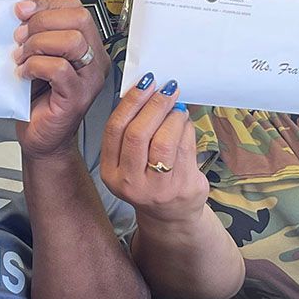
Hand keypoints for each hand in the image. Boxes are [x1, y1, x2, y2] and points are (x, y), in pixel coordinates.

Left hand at [13, 0, 108, 157]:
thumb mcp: (37, 57)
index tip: (21, 11)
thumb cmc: (39, 100)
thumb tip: (20, 12)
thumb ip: (36, 34)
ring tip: (22, 58)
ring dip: (38, 44)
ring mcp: (90, 79)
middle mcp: (95, 59)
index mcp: (88, 44)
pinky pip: (59, 69)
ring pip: (72, 41)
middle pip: (79, 18)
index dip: (46, 4)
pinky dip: (35, 67)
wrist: (41, 137)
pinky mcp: (77, 97)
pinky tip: (24, 75)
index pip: (76, 7)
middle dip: (42, 22)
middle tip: (20, 38)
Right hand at [101, 74, 208, 223]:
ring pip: (164, 141)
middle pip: (138, 134)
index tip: (146, 82)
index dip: (131, 102)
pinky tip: (185, 123)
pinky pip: (185, 149)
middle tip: (168, 89)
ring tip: (177, 107)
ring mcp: (157, 189)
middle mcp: (130, 183)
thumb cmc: (150, 178)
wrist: (172, 215)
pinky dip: (186, 129)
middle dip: (154, 105)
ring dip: (173, 116)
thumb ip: (133, 129)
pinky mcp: (183, 188)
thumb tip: (149, 89)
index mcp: (111, 172)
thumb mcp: (130, 160)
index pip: (115, 129)